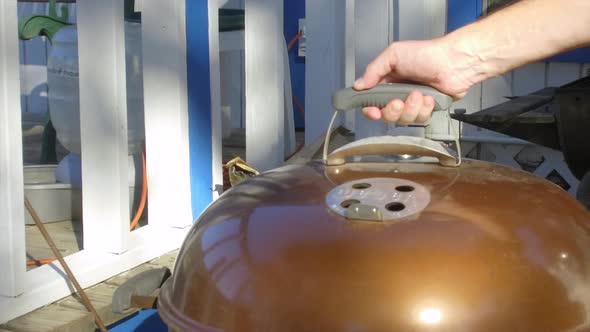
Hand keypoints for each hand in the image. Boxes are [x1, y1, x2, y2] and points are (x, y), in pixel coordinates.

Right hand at [353, 39, 473, 124]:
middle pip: (386, 115)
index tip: (373, 111)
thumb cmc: (427, 54)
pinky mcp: (426, 110)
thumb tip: (358, 85)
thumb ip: (373, 70)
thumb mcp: (393, 55)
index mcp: (387, 81)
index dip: (370, 110)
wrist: (454, 62)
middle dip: (393, 110)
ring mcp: (412, 103)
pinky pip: (420, 120)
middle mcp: (398, 94)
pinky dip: (425, 109)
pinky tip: (429, 97)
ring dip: (411, 108)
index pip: (371, 102)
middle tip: (399, 101)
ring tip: (420, 93)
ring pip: (404, 120)